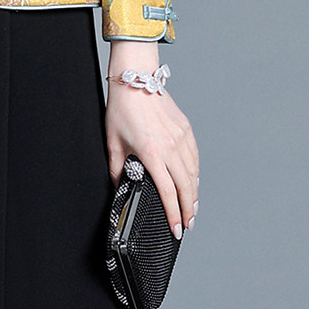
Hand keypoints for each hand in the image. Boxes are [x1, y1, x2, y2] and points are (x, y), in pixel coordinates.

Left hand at [105, 73, 198, 239]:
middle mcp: (171, 147)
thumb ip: (117, 170)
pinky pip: (194, 157)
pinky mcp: (185, 129)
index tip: (176, 228)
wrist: (136, 80)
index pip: (167, 192)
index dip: (173, 214)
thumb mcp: (113, 143)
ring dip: (194, 193)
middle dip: (188, 209)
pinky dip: (195, 173)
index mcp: (152, 153)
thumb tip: (119, 187)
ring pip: (193, 173)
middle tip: (188, 224)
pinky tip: (193, 181)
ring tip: (191, 208)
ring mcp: (181, 137)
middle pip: (185, 187)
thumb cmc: (123, 109)